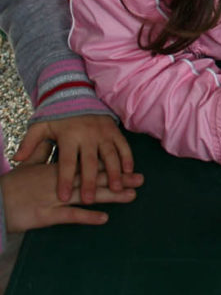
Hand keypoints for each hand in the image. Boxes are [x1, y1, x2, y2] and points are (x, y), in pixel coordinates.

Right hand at [0, 162, 142, 232]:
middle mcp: (60, 182)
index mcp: (57, 170)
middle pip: (95, 179)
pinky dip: (87, 217)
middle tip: (141, 180)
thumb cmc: (11, 187)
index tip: (129, 166)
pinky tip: (104, 218)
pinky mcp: (46, 215)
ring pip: (88, 196)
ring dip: (111, 196)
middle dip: (118, 179)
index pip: (88, 167)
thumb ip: (42, 156)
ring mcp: (55, 199)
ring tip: (132, 196)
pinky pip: (70, 216)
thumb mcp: (29, 168)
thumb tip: (52, 146)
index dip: (109, 167)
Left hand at [13, 115, 133, 203]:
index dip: (65, 180)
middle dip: (90, 181)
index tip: (64, 197)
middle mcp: (88, 135)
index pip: (66, 162)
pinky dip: (128, 159)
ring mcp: (103, 133)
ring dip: (114, 172)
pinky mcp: (114, 131)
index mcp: (69, 136)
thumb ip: (30, 143)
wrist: (77, 95)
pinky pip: (123, 146)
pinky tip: (129, 172)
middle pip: (89, 162)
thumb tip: (17, 159)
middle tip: (90, 199)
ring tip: (116, 188)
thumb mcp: (40, 126)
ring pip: (110, 155)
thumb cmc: (58, 117)